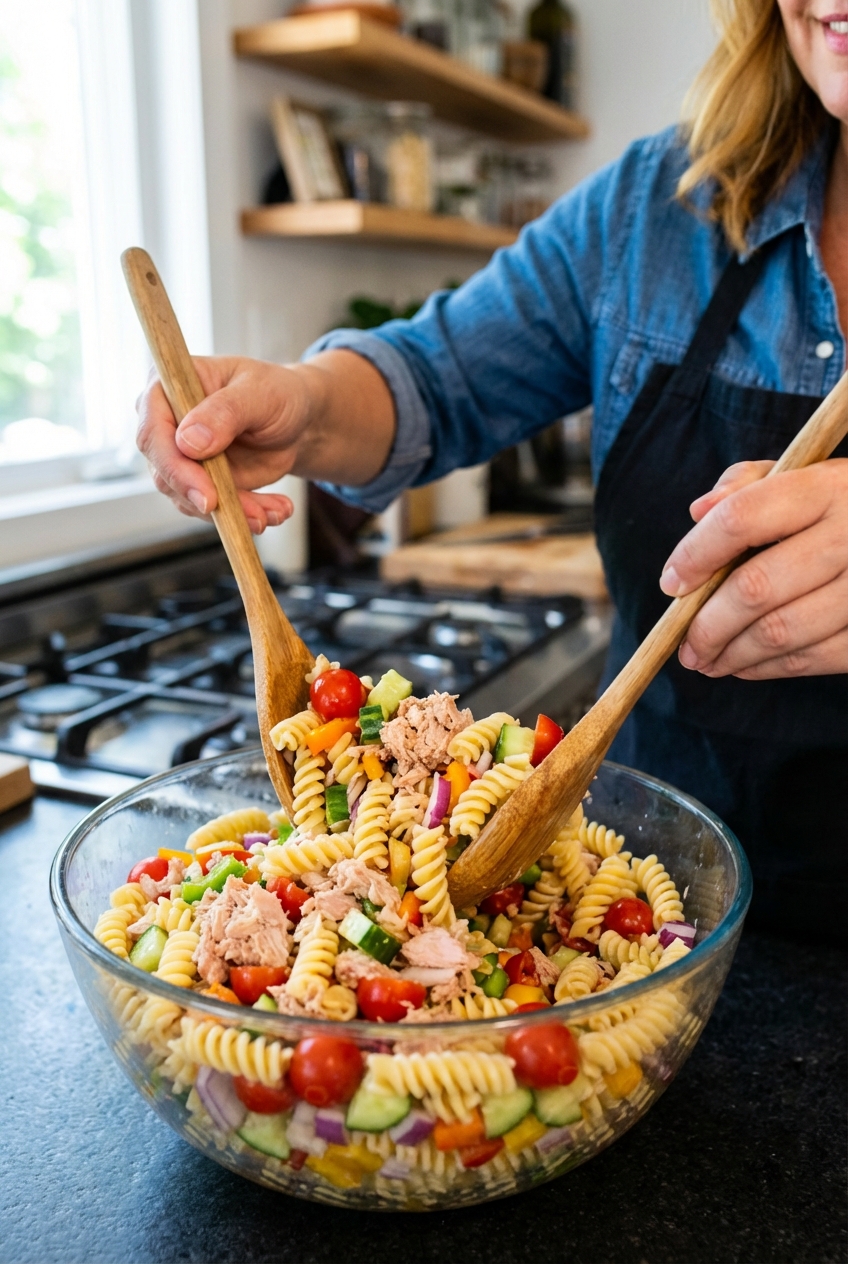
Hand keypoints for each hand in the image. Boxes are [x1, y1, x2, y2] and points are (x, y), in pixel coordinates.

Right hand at [137, 349, 395, 533]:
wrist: (296, 420)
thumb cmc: (275, 393)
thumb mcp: (259, 394)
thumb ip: (225, 412)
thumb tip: (188, 443)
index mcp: (167, 387)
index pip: (153, 432)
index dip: (175, 467)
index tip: (207, 495)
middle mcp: (165, 424)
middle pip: (165, 472)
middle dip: (206, 499)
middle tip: (250, 516)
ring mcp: (180, 458)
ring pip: (189, 498)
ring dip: (235, 511)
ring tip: (276, 511)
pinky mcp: (199, 483)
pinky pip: (211, 510)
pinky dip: (244, 516)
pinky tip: (275, 511)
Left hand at [659, 458, 847, 678]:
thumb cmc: (846, 504)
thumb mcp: (810, 474)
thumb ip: (750, 485)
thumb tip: (698, 511)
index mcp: (829, 487)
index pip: (742, 518)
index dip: (696, 554)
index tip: (672, 583)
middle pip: (756, 588)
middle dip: (706, 625)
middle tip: (684, 644)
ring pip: (781, 633)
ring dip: (731, 655)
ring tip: (706, 660)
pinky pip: (815, 658)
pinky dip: (770, 668)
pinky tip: (745, 665)